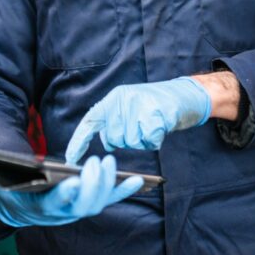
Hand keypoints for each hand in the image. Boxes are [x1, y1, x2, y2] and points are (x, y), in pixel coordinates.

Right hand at [0, 155, 142, 227]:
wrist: (23, 205)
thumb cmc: (12, 192)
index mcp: (44, 208)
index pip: (57, 205)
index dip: (66, 195)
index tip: (73, 182)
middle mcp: (65, 212)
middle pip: (84, 204)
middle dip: (94, 184)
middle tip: (99, 162)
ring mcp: (80, 207)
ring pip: (99, 202)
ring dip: (110, 185)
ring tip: (114, 163)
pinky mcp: (91, 200)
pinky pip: (111, 197)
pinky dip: (125, 190)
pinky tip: (140, 181)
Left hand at [65, 77, 210, 164]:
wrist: (183, 95)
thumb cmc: (155, 106)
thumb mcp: (129, 107)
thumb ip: (115, 121)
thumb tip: (107, 141)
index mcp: (114, 98)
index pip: (90, 121)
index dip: (79, 141)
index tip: (70, 159)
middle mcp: (123, 100)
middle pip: (114, 138)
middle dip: (126, 140)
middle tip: (141, 126)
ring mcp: (139, 106)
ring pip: (131, 142)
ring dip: (142, 140)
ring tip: (151, 124)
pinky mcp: (155, 115)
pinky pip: (149, 142)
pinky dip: (155, 140)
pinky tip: (160, 127)